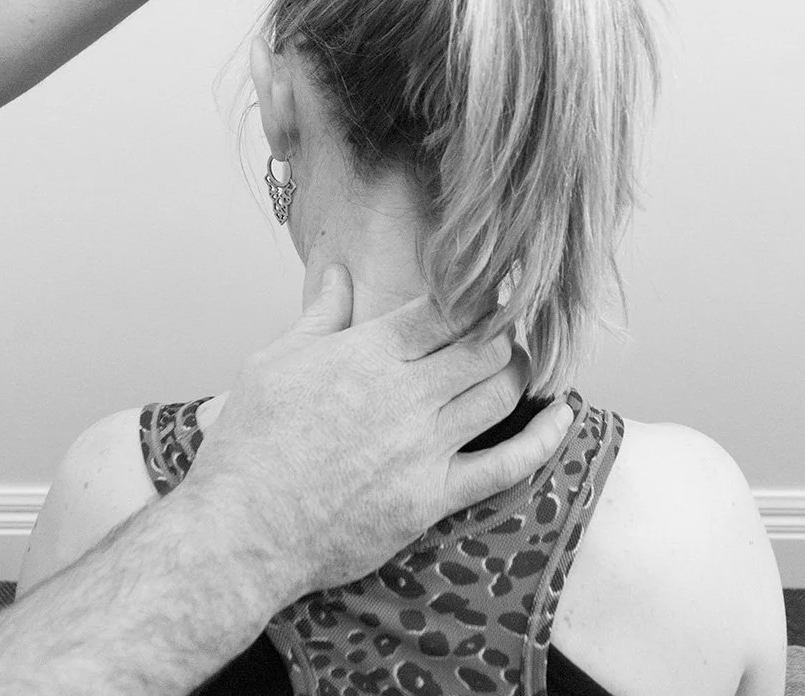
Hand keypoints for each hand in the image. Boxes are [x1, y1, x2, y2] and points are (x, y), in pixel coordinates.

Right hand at [183, 265, 573, 595]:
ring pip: (501, 394)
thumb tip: (336, 273)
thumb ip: (319, 315)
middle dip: (506, 327)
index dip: (478, 290)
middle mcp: (406, 395)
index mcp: (369, 354)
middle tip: (510, 322)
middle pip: (487, 345)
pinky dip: (543, 439)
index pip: (447, 307)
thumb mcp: (274, 362)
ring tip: (523, 360)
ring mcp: (425, 447)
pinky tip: (562, 418)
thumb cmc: (249, 445)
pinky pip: (507, 465)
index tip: (490, 283)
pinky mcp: (433, 498)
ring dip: (522, 371)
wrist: (242, 530)